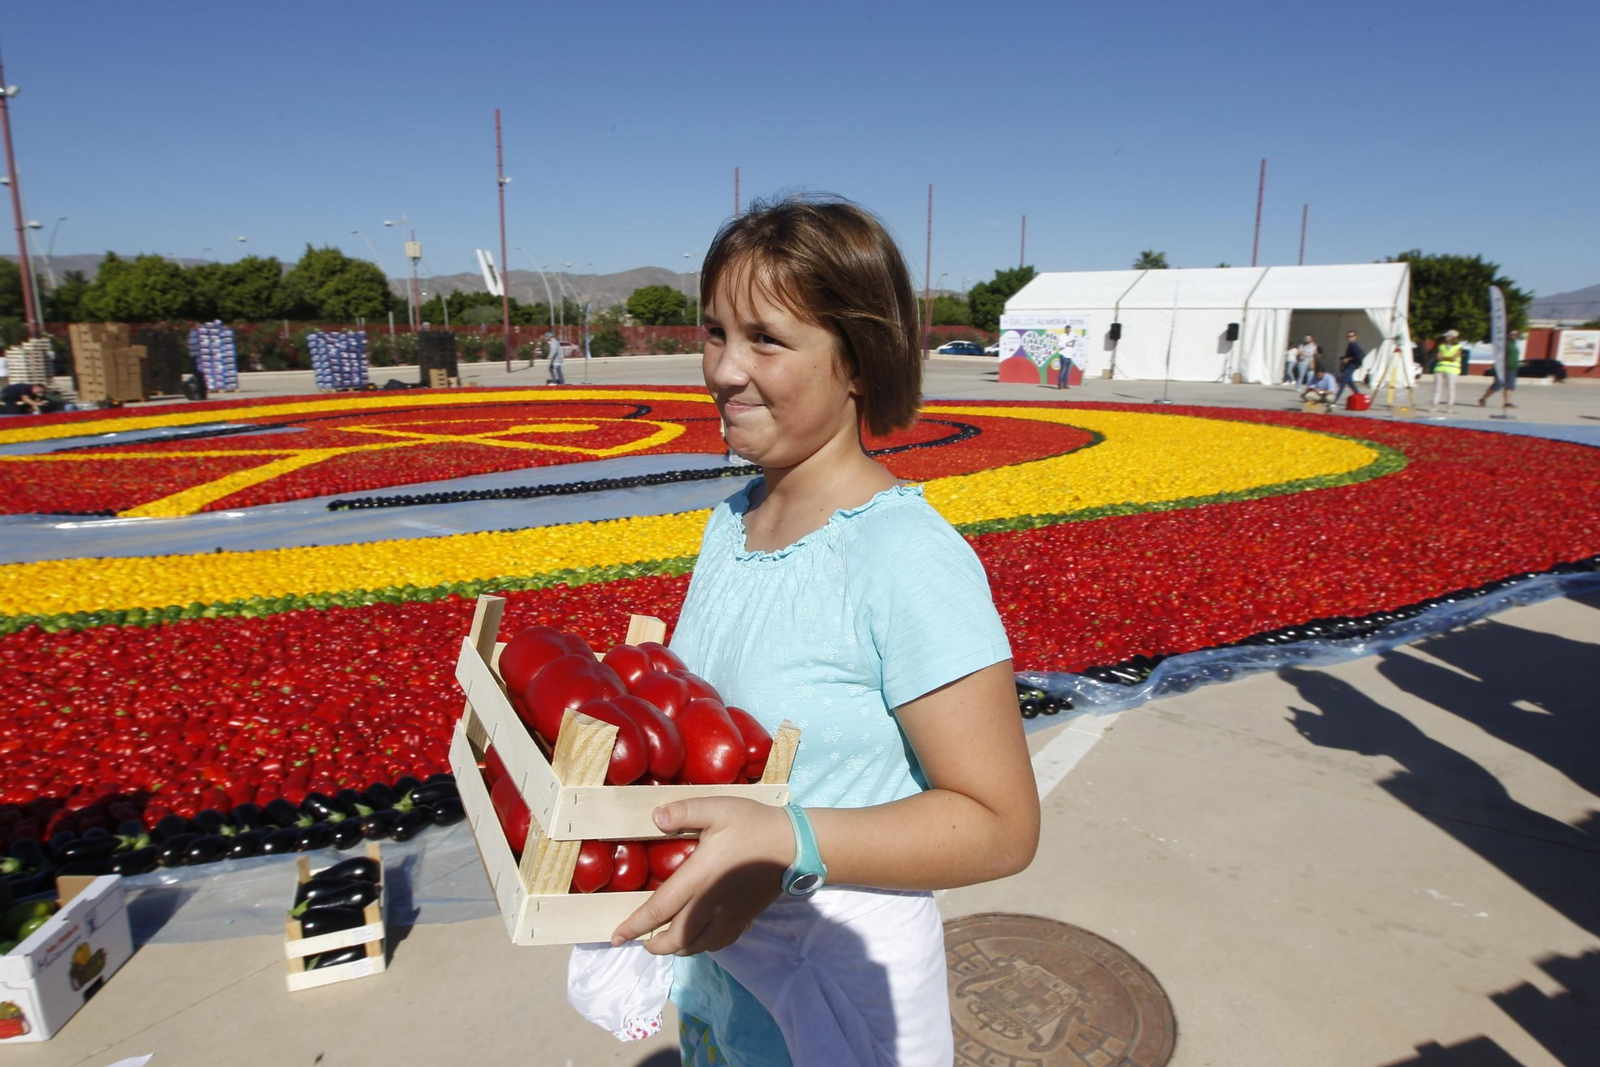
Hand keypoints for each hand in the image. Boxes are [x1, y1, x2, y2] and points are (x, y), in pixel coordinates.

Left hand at [611, 797, 792, 954]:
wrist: (793, 846)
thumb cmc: (753, 825)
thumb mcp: (718, 808)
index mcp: (697, 878)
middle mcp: (709, 904)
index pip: (658, 910)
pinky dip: (701, 947)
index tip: (617, 936)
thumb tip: (655, 818)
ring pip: (696, 946)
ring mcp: (728, 915)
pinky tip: (698, 939)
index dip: (635, 926)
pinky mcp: (743, 918)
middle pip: (675, 939)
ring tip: (665, 943)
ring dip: (676, 949)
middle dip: (654, 945)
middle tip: (641, 942)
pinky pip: (718, 943)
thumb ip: (684, 812)